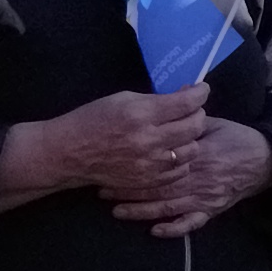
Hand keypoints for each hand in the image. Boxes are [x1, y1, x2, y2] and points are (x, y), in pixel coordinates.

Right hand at [0, 87, 214, 213]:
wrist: (70, 153)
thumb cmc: (94, 120)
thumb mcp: (123, 99)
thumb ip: (156, 99)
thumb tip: (186, 96)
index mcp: (142, 114)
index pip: (187, 103)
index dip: (200, 93)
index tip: (201, 90)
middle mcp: (150, 140)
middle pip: (195, 126)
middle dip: (198, 114)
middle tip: (191, 110)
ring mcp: (151, 164)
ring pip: (192, 149)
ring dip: (191, 138)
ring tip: (180, 132)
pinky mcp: (149, 181)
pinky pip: (180, 170)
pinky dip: (181, 158)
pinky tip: (172, 150)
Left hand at [102, 116, 271, 237]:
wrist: (266, 161)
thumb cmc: (237, 138)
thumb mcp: (215, 124)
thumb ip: (191, 123)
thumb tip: (167, 112)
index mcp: (199, 155)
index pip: (162, 162)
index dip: (136, 165)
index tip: (114, 164)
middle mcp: (199, 179)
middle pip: (158, 188)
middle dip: (129, 191)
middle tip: (104, 190)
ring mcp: (205, 197)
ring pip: (169, 207)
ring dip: (142, 211)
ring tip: (117, 211)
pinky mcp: (212, 210)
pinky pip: (191, 223)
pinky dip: (174, 229)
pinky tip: (155, 231)